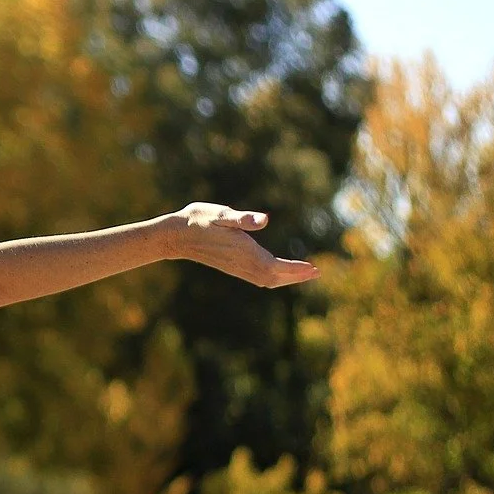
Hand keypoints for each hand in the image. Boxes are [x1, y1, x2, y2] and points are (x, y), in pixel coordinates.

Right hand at [166, 203, 318, 287]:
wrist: (176, 235)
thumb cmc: (199, 220)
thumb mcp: (220, 214)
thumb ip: (242, 218)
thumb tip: (263, 220)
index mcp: (243, 251)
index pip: (275, 266)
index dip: (295, 269)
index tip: (313, 268)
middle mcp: (241, 263)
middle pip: (274, 277)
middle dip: (296, 276)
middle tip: (317, 273)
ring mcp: (236, 267)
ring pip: (266, 280)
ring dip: (286, 278)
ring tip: (303, 274)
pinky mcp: (232, 266)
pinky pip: (258, 277)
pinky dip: (273, 277)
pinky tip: (277, 272)